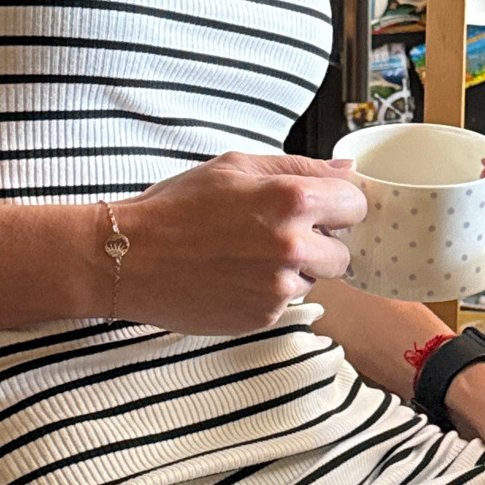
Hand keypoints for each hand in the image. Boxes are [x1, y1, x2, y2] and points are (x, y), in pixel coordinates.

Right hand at [110, 152, 366, 334]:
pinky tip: (232, 276)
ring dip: (292, 269)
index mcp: (291, 200)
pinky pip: (284, 302)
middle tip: (274, 233)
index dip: (336, 205)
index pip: (356, 205)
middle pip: (342, 252)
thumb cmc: (176, 207)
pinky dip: (266, 291)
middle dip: (318, 242)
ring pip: (313, 279)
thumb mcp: (235, 167)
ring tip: (244, 254)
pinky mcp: (263, 316)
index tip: (318, 208)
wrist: (128, 257)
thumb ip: (298, 168)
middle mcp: (292, 246)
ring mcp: (279, 288)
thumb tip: (346, 171)